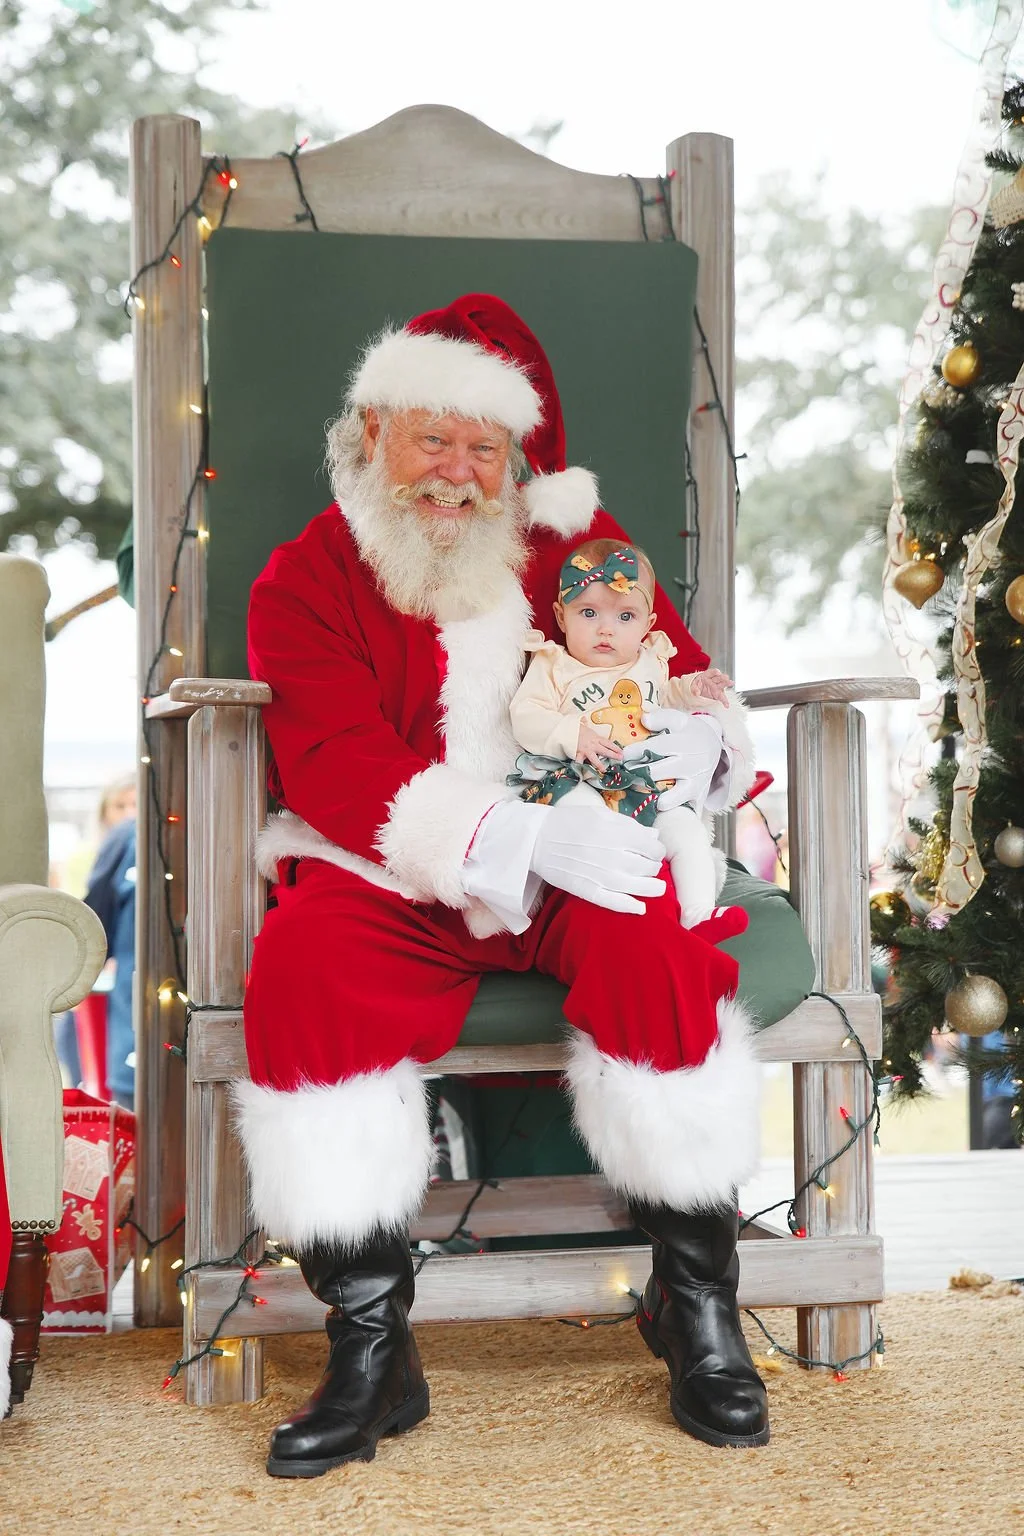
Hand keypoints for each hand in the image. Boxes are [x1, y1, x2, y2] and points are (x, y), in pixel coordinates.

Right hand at [529, 802, 665, 913]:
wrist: (536, 839)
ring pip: (636, 886)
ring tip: (658, 888)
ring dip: (651, 888)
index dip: (657, 851)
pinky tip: (641, 908)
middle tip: (652, 867)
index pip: (651, 847)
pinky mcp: (586, 890)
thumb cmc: (568, 822)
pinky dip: (629, 906)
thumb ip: (628, 824)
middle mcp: (612, 855)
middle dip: (654, 867)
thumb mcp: (599, 814)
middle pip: (646, 867)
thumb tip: (653, 836)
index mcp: (616, 833)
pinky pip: (613, 902)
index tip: (655, 851)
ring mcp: (599, 875)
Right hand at [575, 720, 623, 770]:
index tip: (621, 752)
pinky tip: (583, 772)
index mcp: (596, 738)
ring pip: (594, 758)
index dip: (616, 748)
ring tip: (604, 770)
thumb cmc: (578, 730)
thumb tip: (592, 727)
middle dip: (613, 755)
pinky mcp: (579, 754)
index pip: (608, 743)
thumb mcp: (587, 729)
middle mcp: (593, 744)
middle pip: (605, 750)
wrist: (568, 730)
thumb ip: (593, 733)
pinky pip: (580, 761)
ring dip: (599, 765)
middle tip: (620, 758)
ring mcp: (586, 750)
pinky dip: (581, 767)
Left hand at [621, 707, 725, 812]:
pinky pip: (684, 810)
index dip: (636, 752)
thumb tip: (644, 720)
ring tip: (640, 792)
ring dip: (653, 798)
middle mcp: (690, 765)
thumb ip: (661, 718)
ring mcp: (695, 783)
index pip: (656, 748)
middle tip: (624, 773)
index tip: (622, 755)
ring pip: (671, 799)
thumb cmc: (690, 732)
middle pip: (657, 773)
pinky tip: (657, 807)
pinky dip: (670, 812)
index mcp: (684, 744)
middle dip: (636, 774)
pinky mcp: (698, 796)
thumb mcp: (680, 719)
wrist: (715, 746)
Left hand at [689, 668, 732, 704]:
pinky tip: (726, 704)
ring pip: (723, 685)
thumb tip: (696, 692)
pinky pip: (722, 697)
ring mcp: (717, 687)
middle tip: (726, 678)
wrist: (698, 689)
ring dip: (727, 684)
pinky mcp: (718, 694)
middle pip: (719, 678)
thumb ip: (694, 688)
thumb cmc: (697, 684)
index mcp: (707, 675)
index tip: (717, 672)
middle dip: (723, 677)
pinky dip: (724, 701)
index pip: (712, 672)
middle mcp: (714, 680)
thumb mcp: (693, 685)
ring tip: (731, 683)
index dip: (715, 672)